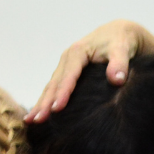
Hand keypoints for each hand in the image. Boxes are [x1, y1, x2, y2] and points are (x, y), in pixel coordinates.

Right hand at [25, 20, 153, 122]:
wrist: (120, 33)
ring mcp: (65, 67)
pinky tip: (38, 114)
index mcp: (78, 52)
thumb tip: (117, 79)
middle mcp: (67, 59)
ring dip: (40, 104)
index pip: (69, 75)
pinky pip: (54, 88)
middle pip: (54, 83)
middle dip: (45, 102)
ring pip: (50, 87)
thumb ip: (120, 63)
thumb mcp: (122, 48)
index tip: (57, 109)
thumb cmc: (122, 41)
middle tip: (37, 120)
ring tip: (31, 121)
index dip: (62, 92)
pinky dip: (45, 101)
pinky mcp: (67, 73)